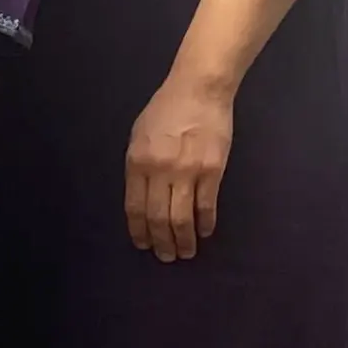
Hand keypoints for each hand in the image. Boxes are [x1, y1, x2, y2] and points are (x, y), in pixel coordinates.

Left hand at [125, 72, 237, 261]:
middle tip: (165, 257)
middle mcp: (159, 171)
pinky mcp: (212, 170)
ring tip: (185, 252)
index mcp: (137, 163)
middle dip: (161, 242)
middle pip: (157, 218)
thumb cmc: (165, 110)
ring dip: (182, 240)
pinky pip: (207, 206)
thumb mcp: (138, 136)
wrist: (198, 90)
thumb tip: (141, 197)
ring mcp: (187, 171)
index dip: (139, 231)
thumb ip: (138, 166)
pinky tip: (204, 232)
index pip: (134, 208)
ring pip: (181, 218)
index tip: (142, 245)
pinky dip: (205, 224)